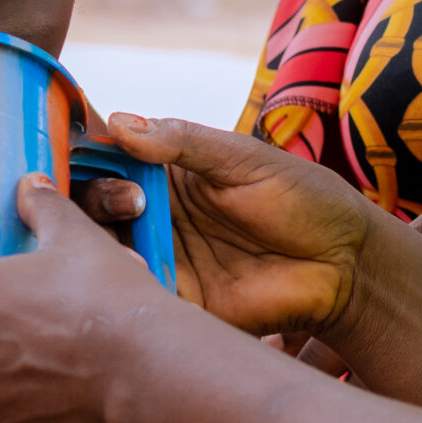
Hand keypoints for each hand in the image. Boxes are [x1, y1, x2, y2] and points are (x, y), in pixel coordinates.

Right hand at [93, 114, 392, 339]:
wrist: (345, 262)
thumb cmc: (301, 198)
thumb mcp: (242, 158)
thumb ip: (181, 141)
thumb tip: (118, 122)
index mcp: (167, 174)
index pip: (108, 161)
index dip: (86, 157)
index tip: (76, 153)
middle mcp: (156, 215)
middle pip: (95, 208)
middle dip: (95, 200)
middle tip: (130, 200)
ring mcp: (166, 258)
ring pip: (107, 252)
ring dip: (105, 244)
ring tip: (130, 240)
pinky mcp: (180, 301)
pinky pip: (138, 295)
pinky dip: (129, 284)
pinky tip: (141, 271)